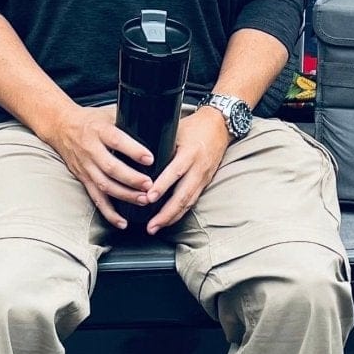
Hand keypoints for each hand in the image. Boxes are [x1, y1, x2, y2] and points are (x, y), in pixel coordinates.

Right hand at [49, 101, 153, 231]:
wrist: (61, 126)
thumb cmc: (91, 120)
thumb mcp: (109, 113)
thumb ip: (130, 120)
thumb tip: (158, 124)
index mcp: (99, 130)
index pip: (116, 140)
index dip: (133, 150)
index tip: (149, 158)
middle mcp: (91, 149)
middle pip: (111, 167)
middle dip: (132, 179)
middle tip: (150, 185)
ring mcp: (86, 166)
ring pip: (105, 185)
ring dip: (125, 196)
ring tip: (143, 201)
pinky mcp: (83, 179)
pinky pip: (96, 198)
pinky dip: (109, 213)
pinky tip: (122, 221)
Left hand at [145, 105, 229, 234]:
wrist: (219, 125)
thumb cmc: (194, 126)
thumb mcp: (176, 129)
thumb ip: (159, 144)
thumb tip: (134, 154)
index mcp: (190, 152)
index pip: (175, 171)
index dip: (162, 186)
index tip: (148, 197)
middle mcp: (198, 167)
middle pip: (183, 195)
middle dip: (166, 213)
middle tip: (151, 225)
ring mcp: (203, 177)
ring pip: (188, 202)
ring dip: (171, 217)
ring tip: (155, 227)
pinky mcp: (205, 182)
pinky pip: (192, 201)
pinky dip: (179, 213)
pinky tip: (168, 220)